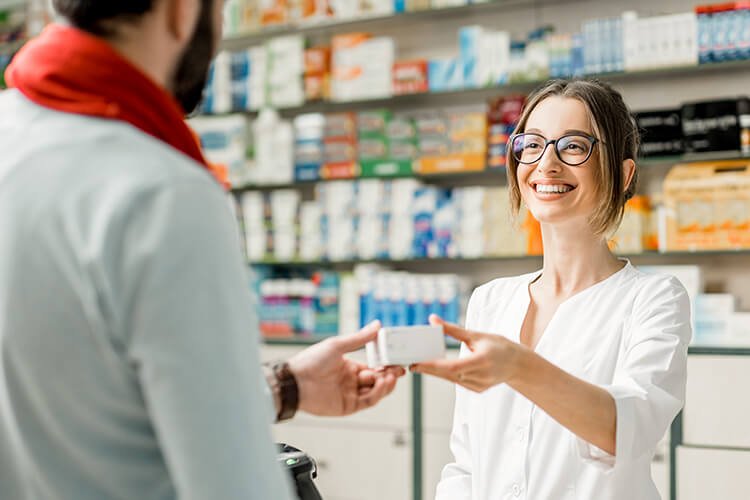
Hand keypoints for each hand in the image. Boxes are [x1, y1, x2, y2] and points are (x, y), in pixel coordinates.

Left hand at [288, 320, 405, 415]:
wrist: (296, 380)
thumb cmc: (312, 360)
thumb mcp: (338, 345)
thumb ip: (360, 338)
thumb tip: (377, 325)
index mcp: (350, 366)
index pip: (374, 367)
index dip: (386, 365)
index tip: (398, 360)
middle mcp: (351, 381)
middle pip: (377, 380)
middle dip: (389, 375)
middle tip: (400, 370)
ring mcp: (350, 394)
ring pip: (375, 392)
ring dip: (385, 385)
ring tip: (391, 376)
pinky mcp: (347, 407)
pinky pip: (367, 401)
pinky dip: (377, 393)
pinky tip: (381, 383)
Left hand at [410, 315, 526, 392]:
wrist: (518, 364)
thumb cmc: (499, 346)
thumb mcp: (476, 335)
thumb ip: (453, 330)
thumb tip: (433, 320)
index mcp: (482, 361)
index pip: (451, 367)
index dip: (432, 366)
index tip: (416, 362)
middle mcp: (481, 376)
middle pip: (447, 374)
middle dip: (428, 368)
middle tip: (411, 362)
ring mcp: (479, 385)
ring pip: (450, 379)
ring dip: (435, 372)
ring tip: (419, 364)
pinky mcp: (477, 390)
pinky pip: (457, 382)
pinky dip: (447, 375)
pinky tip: (437, 369)